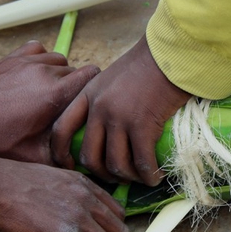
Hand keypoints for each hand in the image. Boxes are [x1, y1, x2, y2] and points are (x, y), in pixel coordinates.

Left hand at [0, 41, 99, 167]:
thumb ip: (59, 159)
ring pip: (59, 60)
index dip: (93, 89)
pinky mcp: (13, 56)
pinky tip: (34, 75)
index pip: (91, 76)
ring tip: (49, 92)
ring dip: (59, 73)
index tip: (86, 104)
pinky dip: (41, 59)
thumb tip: (78, 165)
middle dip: (75, 88)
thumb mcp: (29, 156)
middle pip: (76, 71)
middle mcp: (44, 71)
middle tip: (64, 108)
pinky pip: (39, 49)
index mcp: (53, 93)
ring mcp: (27, 60)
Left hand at [51, 36, 191, 185]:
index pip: (61, 129)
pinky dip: (148, 175)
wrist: (170, 53)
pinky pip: (142, 162)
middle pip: (89, 155)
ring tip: (139, 178)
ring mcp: (119, 118)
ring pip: (115, 164)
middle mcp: (99, 109)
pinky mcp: (142, 126)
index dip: (60, 153)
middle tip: (115, 177)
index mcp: (87, 95)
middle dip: (101, 174)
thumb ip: (103, 100)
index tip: (70, 166)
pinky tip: (155, 177)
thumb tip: (108, 129)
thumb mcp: (112, 78)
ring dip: (127, 177)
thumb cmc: (147, 64)